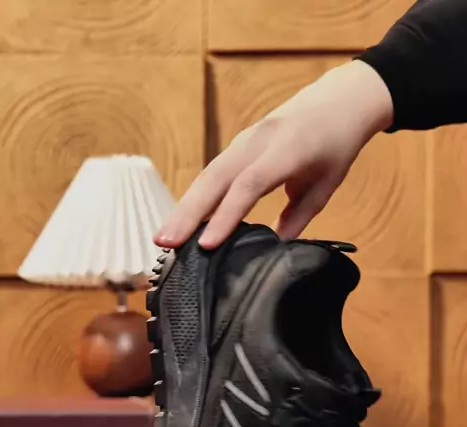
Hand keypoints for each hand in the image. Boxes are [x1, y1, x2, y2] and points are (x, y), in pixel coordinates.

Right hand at [155, 60, 392, 249]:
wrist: (339, 100)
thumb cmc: (336, 145)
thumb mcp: (326, 186)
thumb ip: (298, 218)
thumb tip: (273, 250)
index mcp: (286, 151)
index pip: (249, 185)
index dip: (226, 216)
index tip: (206, 245)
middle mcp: (258, 142)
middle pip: (216, 178)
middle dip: (188, 213)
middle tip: (164, 243)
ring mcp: (244, 141)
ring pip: (207, 175)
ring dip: (183, 207)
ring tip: (162, 238)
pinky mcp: (237, 145)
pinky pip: (212, 173)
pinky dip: (195, 198)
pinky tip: (181, 221)